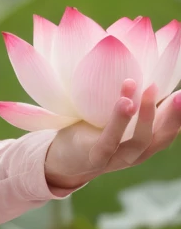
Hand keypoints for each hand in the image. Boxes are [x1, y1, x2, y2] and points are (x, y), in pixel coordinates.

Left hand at [44, 79, 180, 189]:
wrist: (60, 159)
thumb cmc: (90, 130)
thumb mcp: (112, 117)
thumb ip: (128, 102)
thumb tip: (140, 70)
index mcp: (142, 143)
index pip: (166, 131)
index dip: (177, 116)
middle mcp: (135, 154)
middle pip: (159, 138)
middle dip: (172, 117)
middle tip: (180, 95)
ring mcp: (116, 158)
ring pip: (137, 141)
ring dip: (145, 115)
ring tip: (149, 88)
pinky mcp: (94, 157)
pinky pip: (108, 142)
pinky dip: (118, 124)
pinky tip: (124, 103)